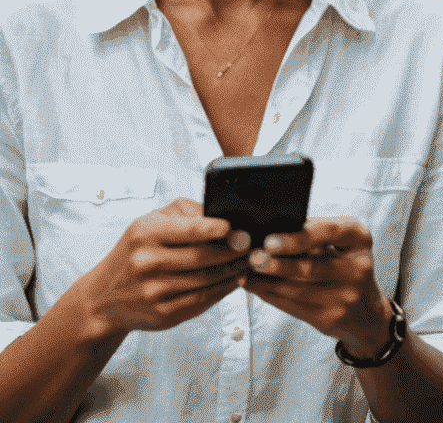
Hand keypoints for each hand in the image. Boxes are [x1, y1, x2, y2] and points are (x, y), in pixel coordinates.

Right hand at [72, 198, 248, 339]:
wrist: (102, 299)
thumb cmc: (135, 251)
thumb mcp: (150, 222)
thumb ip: (186, 213)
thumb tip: (222, 214)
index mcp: (145, 234)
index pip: (188, 230)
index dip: (216, 229)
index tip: (237, 227)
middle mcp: (147, 263)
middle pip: (203, 257)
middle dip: (234, 251)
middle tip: (254, 243)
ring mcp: (154, 293)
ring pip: (207, 280)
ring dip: (234, 270)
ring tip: (250, 260)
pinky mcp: (162, 315)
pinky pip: (202, 300)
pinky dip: (223, 289)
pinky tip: (235, 279)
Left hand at [246, 218, 392, 358]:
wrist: (365, 312)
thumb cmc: (347, 266)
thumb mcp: (344, 243)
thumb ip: (317, 234)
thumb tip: (275, 229)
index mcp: (360, 239)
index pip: (330, 232)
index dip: (299, 237)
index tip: (269, 240)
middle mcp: (358, 268)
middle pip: (311, 266)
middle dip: (276, 264)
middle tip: (252, 258)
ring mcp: (345, 297)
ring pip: (296, 289)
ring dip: (267, 281)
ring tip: (245, 272)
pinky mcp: (329, 319)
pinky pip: (292, 306)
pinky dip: (270, 295)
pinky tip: (256, 287)